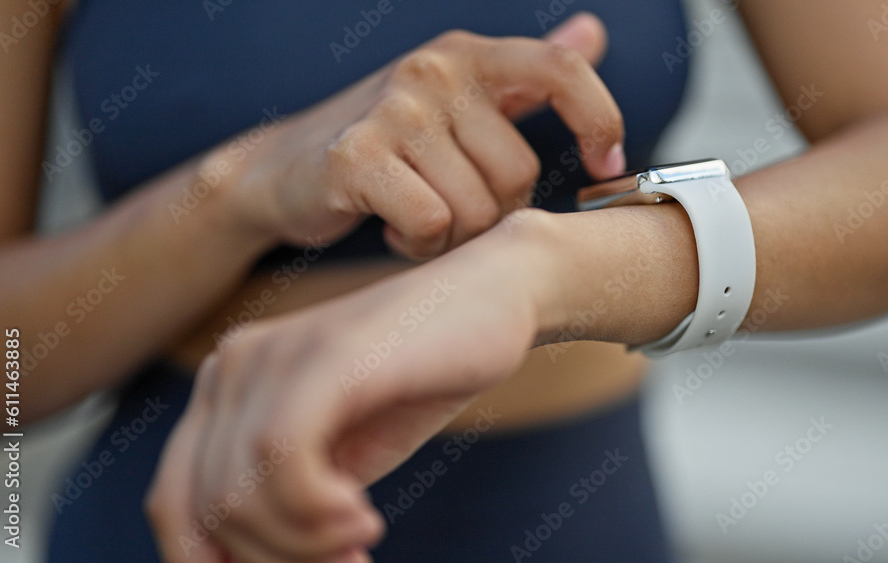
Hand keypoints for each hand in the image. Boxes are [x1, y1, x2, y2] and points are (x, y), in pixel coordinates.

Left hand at [145, 217, 548, 561]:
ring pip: (238, 495)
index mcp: (227, 388)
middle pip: (205, 509)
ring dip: (302, 546)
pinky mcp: (325, 355)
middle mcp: (232, 366)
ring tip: (360, 536)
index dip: (226, 561)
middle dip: (275, 560)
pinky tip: (365, 518)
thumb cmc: (421, 377)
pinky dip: (318, 514)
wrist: (496, 297)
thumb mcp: (340, 457)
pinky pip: (282, 459)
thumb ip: (288, 500)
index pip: (177, 503)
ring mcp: (274, 355)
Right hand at [218, 12, 624, 258]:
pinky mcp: (358, 155)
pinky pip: (432, 223)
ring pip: (476, 210)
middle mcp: (434, 69)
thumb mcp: (459, 98)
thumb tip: (593, 30)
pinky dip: (418, 243)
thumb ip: (526, 75)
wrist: (282, 169)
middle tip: (451, 207)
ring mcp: (395, 109)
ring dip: (452, 236)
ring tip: (416, 213)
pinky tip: (394, 225)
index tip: (605, 165)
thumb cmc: (385, 143)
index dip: (600, 118)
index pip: (562, 68)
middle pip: (518, 174)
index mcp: (468, 55)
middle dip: (492, 213)